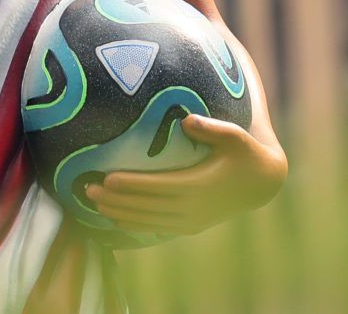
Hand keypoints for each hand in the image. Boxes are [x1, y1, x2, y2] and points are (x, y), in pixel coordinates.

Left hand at [80, 114, 287, 239]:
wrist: (261, 184)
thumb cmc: (244, 153)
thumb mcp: (234, 136)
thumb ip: (211, 129)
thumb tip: (186, 120)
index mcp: (198, 185)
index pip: (157, 186)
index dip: (132, 184)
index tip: (108, 178)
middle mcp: (191, 208)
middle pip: (146, 206)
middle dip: (116, 199)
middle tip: (86, 190)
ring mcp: (190, 221)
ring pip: (148, 220)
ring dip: (120, 213)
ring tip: (92, 204)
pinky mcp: (190, 226)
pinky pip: (157, 227)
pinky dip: (134, 224)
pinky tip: (115, 219)